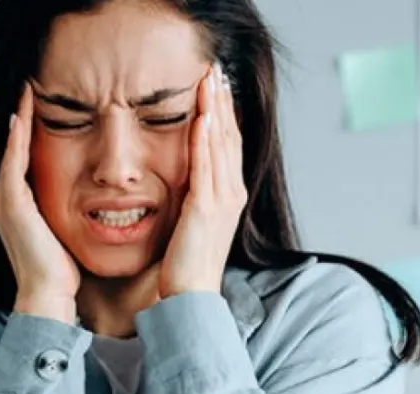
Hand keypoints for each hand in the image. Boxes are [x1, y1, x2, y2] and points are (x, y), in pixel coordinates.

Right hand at [0, 82, 80, 321]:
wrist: (47, 297)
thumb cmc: (60, 272)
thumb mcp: (64, 232)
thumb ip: (66, 212)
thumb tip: (89, 202)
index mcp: (15, 204)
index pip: (21, 156)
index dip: (28, 130)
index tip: (39, 104)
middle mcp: (2, 198)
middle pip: (11, 147)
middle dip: (20, 116)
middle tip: (29, 84)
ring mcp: (2, 200)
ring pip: (10, 148)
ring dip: (18, 118)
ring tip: (26, 90)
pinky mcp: (10, 203)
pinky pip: (13, 162)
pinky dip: (17, 138)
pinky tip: (23, 116)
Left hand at [159, 62, 247, 298]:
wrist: (191, 297)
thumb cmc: (187, 266)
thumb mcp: (193, 224)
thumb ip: (195, 198)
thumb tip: (188, 179)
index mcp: (230, 196)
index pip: (229, 144)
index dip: (225, 113)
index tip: (217, 86)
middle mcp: (232, 193)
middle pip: (230, 136)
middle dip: (223, 101)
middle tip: (216, 69)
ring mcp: (222, 199)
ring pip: (221, 144)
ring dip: (216, 109)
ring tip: (210, 79)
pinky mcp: (206, 208)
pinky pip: (206, 165)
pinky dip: (205, 138)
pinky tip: (202, 116)